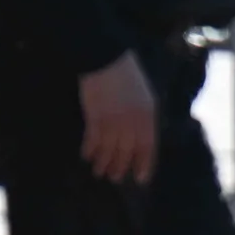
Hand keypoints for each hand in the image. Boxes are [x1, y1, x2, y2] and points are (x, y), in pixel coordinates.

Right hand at [78, 51, 157, 184]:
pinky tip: (86, 156)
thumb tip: (139, 138)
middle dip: (121, 167)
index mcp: (147, 116)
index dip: (144, 165)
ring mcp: (113, 121)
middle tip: (115, 178)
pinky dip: (89, 150)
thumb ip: (144, 117)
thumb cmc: (126, 73)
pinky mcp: (95, 117)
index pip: (148, 148)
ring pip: (109, 150)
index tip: (141, 179)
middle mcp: (132, 123)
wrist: (105, 56)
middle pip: (127, 153)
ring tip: (99, 172)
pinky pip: (92, 140)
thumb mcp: (145, 95)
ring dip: (103, 163)